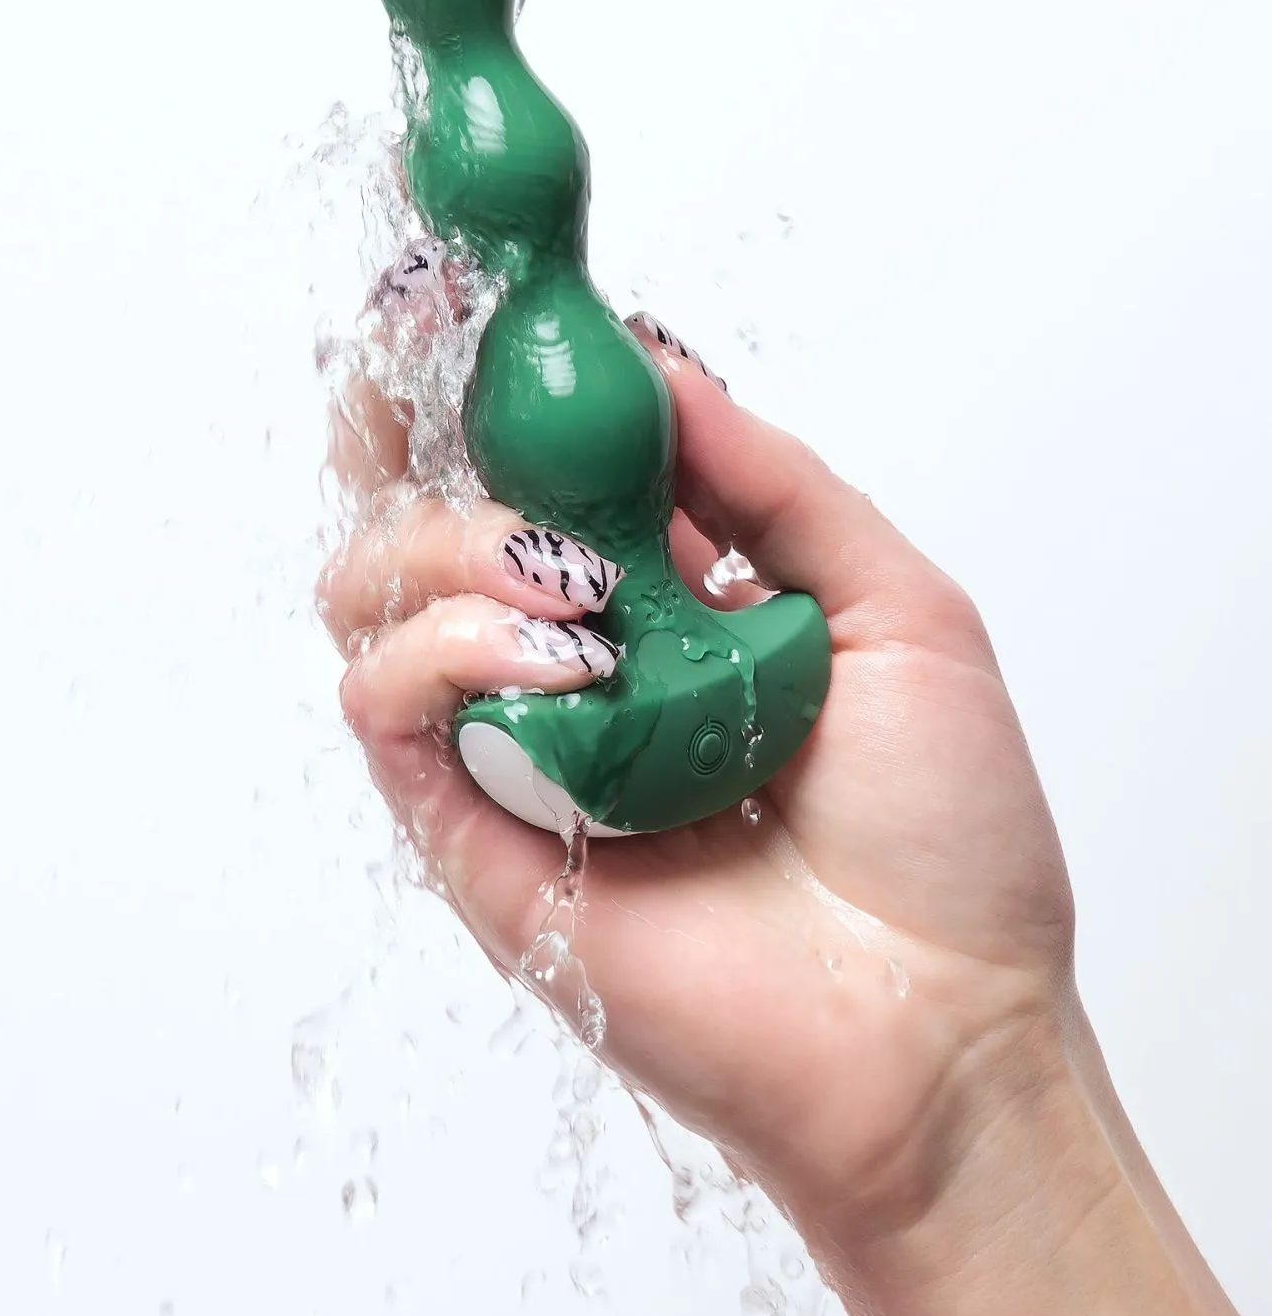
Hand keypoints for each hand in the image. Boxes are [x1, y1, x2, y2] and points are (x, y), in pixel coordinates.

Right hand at [319, 302, 1074, 1248]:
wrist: (942, 1028)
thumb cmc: (943, 835)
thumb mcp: (893, 604)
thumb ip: (770, 481)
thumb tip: (655, 364)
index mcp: (666, 602)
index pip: (538, 465)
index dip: (491, 375)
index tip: (478, 287)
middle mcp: (572, 661)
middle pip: (419, 511)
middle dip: (410, 420)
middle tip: (437, 357)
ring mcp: (514, 746)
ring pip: (372, 593)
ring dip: (442, 538)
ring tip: (567, 575)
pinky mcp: (472, 836)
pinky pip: (384, 705)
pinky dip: (442, 643)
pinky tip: (558, 647)